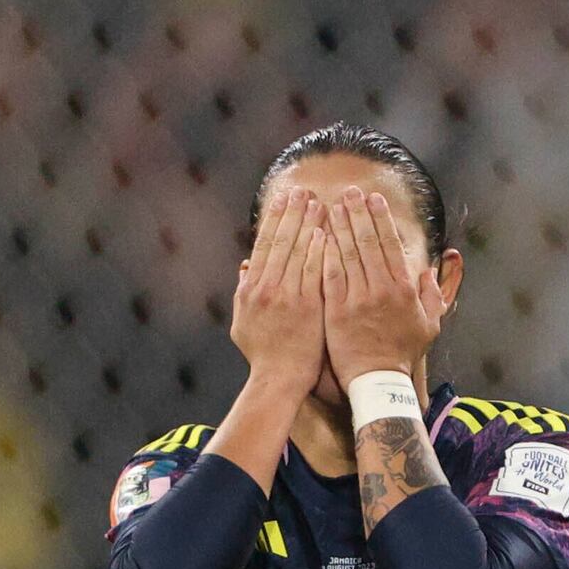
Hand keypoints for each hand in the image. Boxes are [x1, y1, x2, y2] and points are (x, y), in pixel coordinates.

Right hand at [228, 180, 326, 389]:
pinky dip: (319, 250)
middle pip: (281, 241)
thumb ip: (243, 292)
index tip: (283, 199)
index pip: (264, 245)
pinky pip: (315, 271)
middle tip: (303, 191)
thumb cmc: (263, 354)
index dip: (274, 219)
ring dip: (308, 224)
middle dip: (293, 213)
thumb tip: (245, 267)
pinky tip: (326, 232)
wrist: (279, 378)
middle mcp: (266, 288)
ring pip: (298, 251)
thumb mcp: (242, 322)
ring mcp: (287, 296)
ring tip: (318, 202)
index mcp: (250, 289)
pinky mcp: (308, 306)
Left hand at [312, 184, 442, 390]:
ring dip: (340, 227)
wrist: (379, 381)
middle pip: (367, 242)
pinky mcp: (336, 311)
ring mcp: (357, 299)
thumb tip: (428, 270)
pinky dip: (325, 254)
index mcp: (404, 288)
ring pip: (347, 254)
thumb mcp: (430, 323)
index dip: (381, 218)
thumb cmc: (404, 353)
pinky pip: (330, 276)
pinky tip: (319, 236)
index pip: (390, 244)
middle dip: (358, 214)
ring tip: (333, 205)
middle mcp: (381, 288)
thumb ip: (432, 294)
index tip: (373, 199)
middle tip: (349, 192)